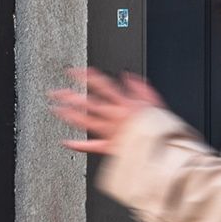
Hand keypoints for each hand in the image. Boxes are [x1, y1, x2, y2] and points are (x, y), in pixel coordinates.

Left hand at [48, 67, 167, 154]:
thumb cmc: (163, 128)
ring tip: (55, 110)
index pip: (102, 85)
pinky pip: (92, 146)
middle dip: (70, 96)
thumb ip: (140, 88)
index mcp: (125, 104)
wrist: (166, 149)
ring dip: (70, 116)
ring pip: (86, 121)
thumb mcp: (156, 102)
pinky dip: (78, 145)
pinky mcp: (111, 147)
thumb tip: (128, 75)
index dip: (86, 77)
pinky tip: (66, 142)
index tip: (72, 72)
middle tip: (54, 92)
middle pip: (88, 103)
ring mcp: (111, 131)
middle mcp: (115, 116)